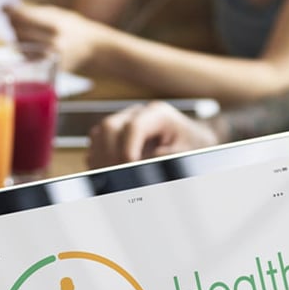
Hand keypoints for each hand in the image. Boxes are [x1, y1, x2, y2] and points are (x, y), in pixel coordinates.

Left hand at [4, 2, 104, 72]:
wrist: (94, 49)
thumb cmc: (74, 28)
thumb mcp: (59, 14)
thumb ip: (35, 13)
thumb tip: (10, 10)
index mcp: (56, 25)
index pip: (24, 17)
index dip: (10, 11)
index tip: (2, 7)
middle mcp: (52, 43)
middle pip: (19, 32)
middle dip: (13, 24)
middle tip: (11, 18)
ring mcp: (50, 59)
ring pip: (21, 46)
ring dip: (17, 36)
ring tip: (22, 29)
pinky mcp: (49, 69)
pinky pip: (27, 58)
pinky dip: (24, 49)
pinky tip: (28, 43)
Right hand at [87, 100, 220, 167]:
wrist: (191, 140)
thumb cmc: (191, 145)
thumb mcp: (188, 151)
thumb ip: (170, 155)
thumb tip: (149, 159)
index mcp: (158, 114)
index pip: (133, 126)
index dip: (127, 149)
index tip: (129, 168)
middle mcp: (137, 113)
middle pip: (110, 127)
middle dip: (110, 155)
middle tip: (117, 177)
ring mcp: (124, 120)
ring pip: (100, 134)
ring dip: (101, 157)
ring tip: (111, 176)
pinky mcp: (116, 132)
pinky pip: (97, 142)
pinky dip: (98, 158)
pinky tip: (106, 172)